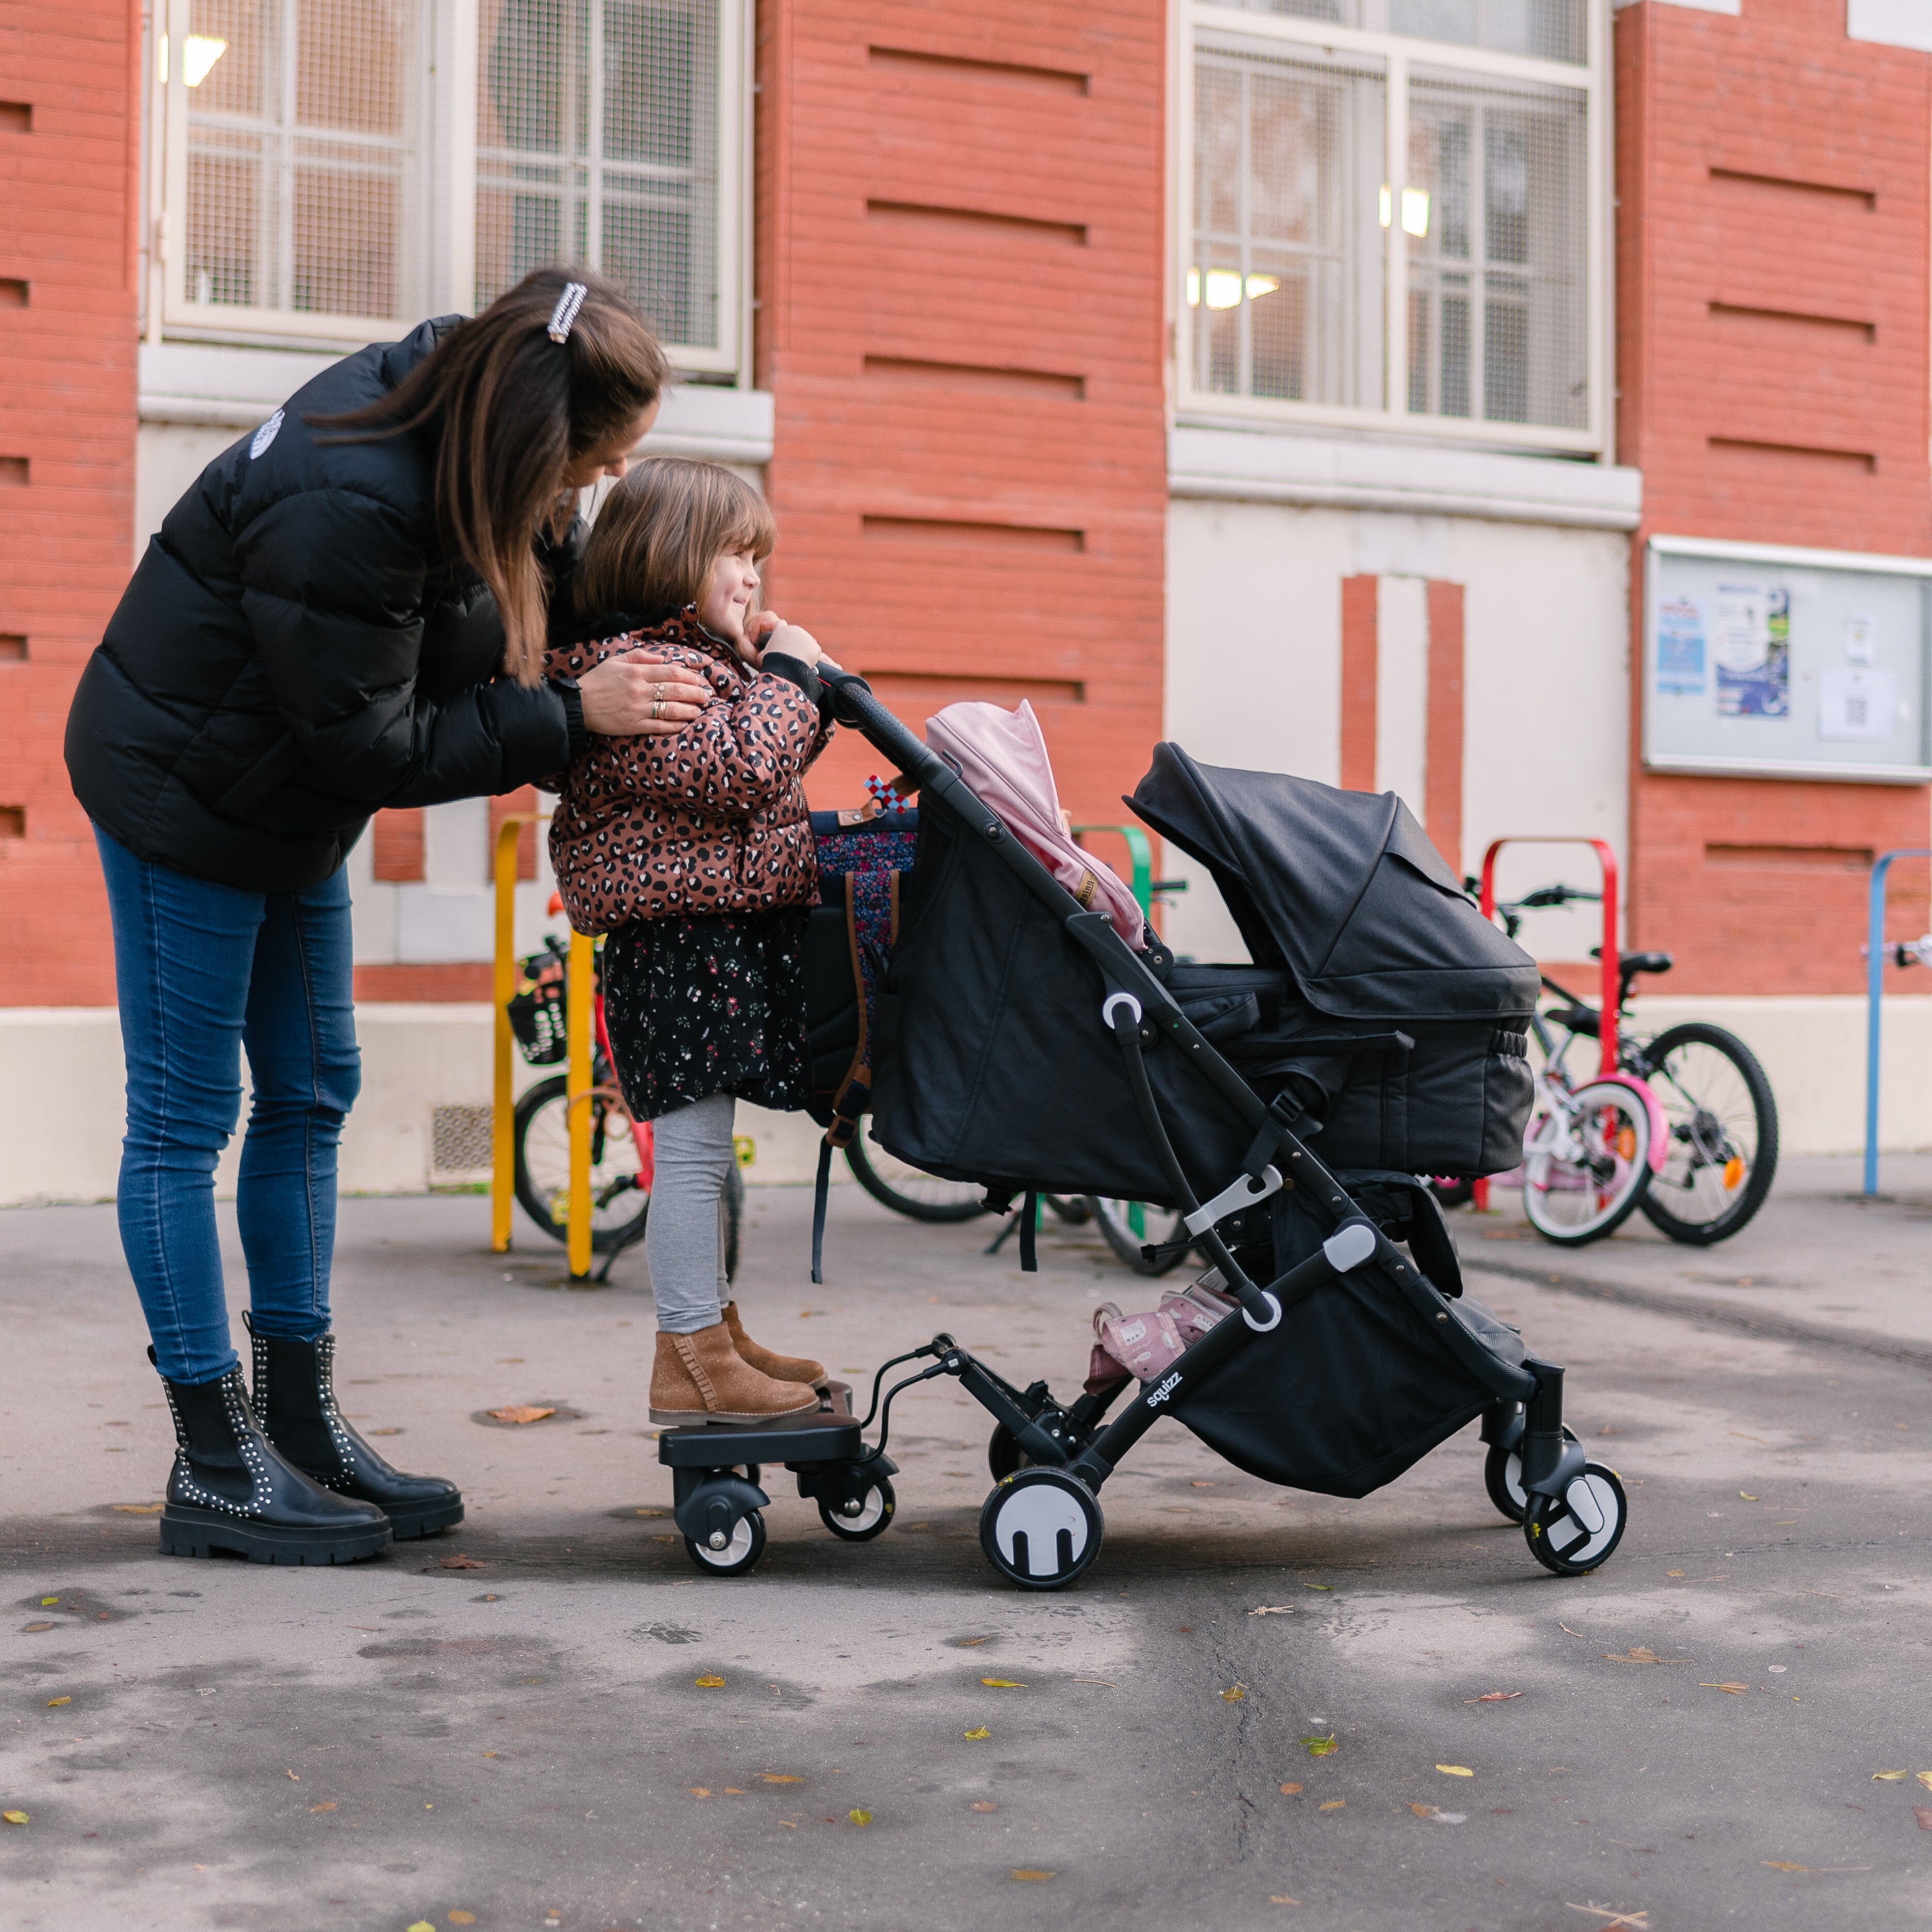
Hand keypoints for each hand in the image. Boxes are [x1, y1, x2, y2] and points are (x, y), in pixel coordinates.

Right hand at [575, 653, 713, 735]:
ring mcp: (637, 709)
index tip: (701, 680)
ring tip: (699, 710)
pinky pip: (660, 726)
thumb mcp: (616, 661)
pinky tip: (685, 724)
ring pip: (672, 709)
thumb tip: (663, 658)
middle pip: (677, 690)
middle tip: (706, 696)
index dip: (691, 676)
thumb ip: (640, 656)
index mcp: (637, 672)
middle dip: (696, 693)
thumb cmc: (597, 681)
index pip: (672, 672)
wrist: (577, 705)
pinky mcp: (633, 726)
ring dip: (690, 710)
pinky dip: (675, 725)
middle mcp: (639, 689)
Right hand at [760, 619, 837, 670]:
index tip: (781, 640)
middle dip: (794, 643)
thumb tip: (761, 654)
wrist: (786, 666)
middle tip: (791, 656)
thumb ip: (763, 651)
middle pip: (795, 634)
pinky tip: (806, 664)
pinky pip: (814, 652)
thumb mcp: (760, 655)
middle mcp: (794, 630)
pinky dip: (812, 658)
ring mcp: (806, 637)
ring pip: (806, 643)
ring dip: (803, 650)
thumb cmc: (771, 661)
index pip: (780, 624)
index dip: (780, 632)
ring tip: (798, 662)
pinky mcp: (815, 647)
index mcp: (780, 629)